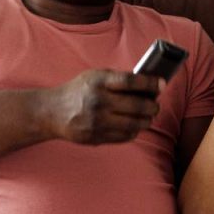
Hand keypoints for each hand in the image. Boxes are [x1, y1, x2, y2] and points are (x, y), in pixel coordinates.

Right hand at [43, 69, 161, 144]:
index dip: (150, 83)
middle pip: (138, 105)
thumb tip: (149, 84)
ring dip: (147, 120)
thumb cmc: (78, 91)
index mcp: (98, 82)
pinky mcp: (97, 137)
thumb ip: (118, 79)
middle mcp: (98, 101)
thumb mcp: (95, 77)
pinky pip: (125, 136)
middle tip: (156, 105)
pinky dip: (134, 130)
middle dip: (153, 106)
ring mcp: (97, 121)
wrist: (51, 112)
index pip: (131, 81)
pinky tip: (134, 125)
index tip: (162, 84)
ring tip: (148, 116)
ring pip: (135, 124)